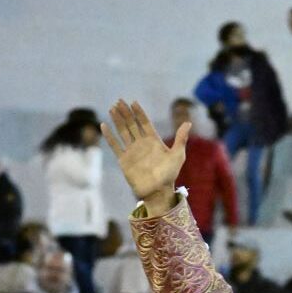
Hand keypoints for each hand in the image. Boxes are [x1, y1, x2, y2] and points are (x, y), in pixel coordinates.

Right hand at [103, 99, 189, 217]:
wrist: (158, 191)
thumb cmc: (169, 174)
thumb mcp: (178, 155)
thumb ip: (181, 138)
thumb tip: (188, 122)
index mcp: (153, 141)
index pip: (145, 123)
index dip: (139, 112)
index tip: (133, 102)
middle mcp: (141, 144)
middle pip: (131, 124)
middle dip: (125, 112)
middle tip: (119, 101)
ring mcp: (132, 151)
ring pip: (122, 132)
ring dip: (117, 120)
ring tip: (111, 108)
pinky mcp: (123, 160)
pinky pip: (114, 146)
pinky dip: (109, 136)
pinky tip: (103, 125)